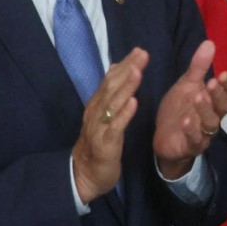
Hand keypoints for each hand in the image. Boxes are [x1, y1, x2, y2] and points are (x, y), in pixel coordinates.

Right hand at [72, 47, 146, 203]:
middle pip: (111, 87)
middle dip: (127, 69)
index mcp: (97, 105)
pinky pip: (115, 127)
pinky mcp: (105, 144)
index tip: (139, 50)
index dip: (124, 65)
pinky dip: (124, 114)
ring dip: (125, 86)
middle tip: (142, 54)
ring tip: (138, 71)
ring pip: (112, 103)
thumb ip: (109, 94)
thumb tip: (116, 68)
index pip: (111, 80)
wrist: (84, 175)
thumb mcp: (103, 116)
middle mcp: (96, 112)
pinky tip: (134, 102)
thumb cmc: (98, 145)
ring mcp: (99, 127)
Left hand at [153, 40, 226, 178]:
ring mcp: (204, 133)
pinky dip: (192, 130)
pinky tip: (187, 120)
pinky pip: (195, 139)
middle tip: (212, 82)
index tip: (223, 73)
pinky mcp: (191, 145)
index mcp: (213, 102)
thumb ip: (198, 67)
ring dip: (206, 109)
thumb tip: (210, 42)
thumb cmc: (179, 110)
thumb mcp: (187, 85)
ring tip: (199, 97)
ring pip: (211, 122)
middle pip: (223, 108)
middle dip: (219, 95)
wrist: (164, 138)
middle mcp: (212, 117)